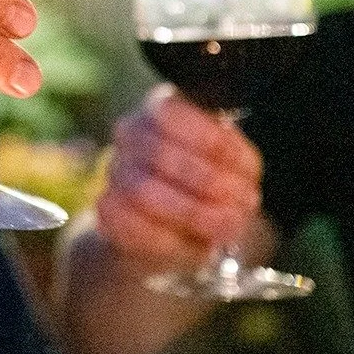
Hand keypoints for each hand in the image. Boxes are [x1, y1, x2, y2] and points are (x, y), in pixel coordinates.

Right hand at [91, 87, 264, 270]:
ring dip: (194, 212)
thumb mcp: (232, 163)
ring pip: (144, 191)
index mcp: (161, 107)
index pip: (170, 112)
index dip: (209, 139)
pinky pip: (133, 226)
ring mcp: (115, 170)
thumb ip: (236, 167)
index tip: (246, 168)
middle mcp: (130, 133)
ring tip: (228, 225)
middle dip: (209, 182)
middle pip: (160, 154)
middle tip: (245, 203)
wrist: (171, 221)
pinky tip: (198, 246)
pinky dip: (172, 240)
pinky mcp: (107, 210)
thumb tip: (242, 194)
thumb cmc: (209, 180)